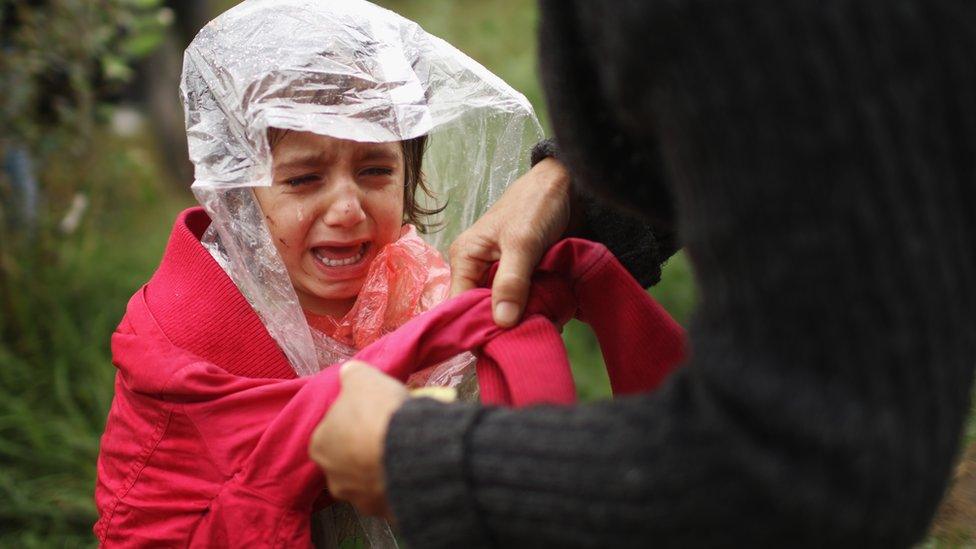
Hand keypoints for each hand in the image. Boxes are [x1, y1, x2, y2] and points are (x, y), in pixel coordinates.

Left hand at [309, 361, 407, 518]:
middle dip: (366, 446)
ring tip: (405, 449)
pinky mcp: (383, 511)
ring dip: (382, 466)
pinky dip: (399, 482)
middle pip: (349, 457)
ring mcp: (358, 498)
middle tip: (389, 431)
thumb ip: (351, 375)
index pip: (333, 429)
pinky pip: (390, 493)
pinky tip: (413, 466)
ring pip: (369, 478)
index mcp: (320, 444)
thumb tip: (348, 372)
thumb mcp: (362, 378)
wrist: (409, 451)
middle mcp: (332, 476)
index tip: (372, 413)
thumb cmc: (377, 413)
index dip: (353, 419)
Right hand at [449, 157, 572, 326]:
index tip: (497, 348)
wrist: (568, 184)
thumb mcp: (523, 242)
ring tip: (546, 326)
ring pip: (506, 311)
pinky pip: (525, 304)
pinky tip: (554, 315)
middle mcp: (478, 270)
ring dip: (525, 320)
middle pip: (483, 313)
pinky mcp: (523, 278)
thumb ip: (511, 281)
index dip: (475, 328)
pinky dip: (538, 311)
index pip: (458, 306)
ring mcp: (501, 275)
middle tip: (528, 339)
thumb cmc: (537, 204)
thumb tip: (501, 323)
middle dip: (504, 327)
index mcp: (466, 258)